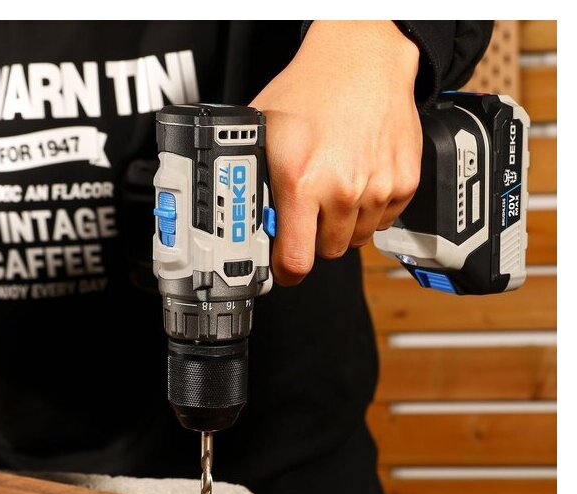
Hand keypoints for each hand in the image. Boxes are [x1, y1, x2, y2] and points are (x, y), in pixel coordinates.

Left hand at [250, 21, 421, 284]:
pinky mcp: (404, 184)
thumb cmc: (311, 90)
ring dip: (343, 224)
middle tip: (310, 211)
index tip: (285, 270)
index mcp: (301, 182)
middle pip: (327, 252)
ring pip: (356, 239)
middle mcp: (342, 190)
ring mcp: (378, 189)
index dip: (287, 271)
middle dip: (315, 238)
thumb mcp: (263, 134)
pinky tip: (360, 180)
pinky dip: (370, 210)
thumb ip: (258, 182)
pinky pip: (383, 222)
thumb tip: (252, 219)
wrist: (362, 59)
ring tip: (336, 188)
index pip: (296, 261)